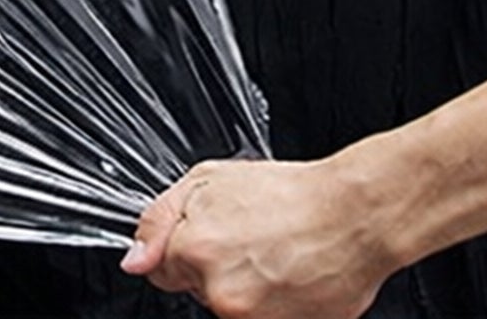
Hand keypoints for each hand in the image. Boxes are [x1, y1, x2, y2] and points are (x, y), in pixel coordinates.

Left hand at [122, 159, 395, 318]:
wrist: (352, 215)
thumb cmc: (287, 193)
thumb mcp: (207, 181)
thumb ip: (159, 221)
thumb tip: (133, 260)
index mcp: (195, 251)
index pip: (161, 270)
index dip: (182, 249)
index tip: (207, 236)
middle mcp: (222, 293)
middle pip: (197, 289)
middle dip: (213, 266)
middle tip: (249, 237)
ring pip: (231, 306)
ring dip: (245, 286)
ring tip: (274, 254)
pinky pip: (265, 317)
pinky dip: (274, 302)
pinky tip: (289, 274)